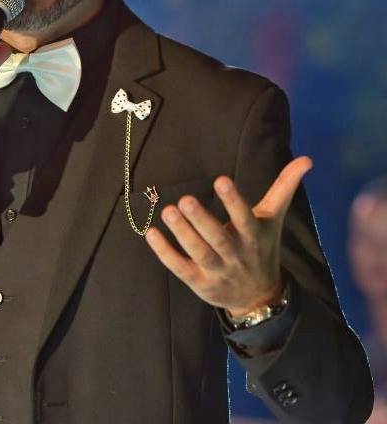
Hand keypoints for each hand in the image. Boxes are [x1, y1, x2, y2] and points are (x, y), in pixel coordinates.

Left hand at [145, 156, 312, 315]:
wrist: (259, 298)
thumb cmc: (263, 247)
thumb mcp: (274, 218)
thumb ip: (285, 187)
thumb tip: (306, 159)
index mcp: (253, 236)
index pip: (245, 218)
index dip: (234, 200)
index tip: (220, 179)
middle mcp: (236, 254)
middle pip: (218, 238)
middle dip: (201, 220)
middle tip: (184, 200)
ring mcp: (217, 271)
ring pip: (199, 253)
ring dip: (182, 234)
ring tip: (167, 211)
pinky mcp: (200, 283)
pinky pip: (181, 268)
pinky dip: (165, 253)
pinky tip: (151, 234)